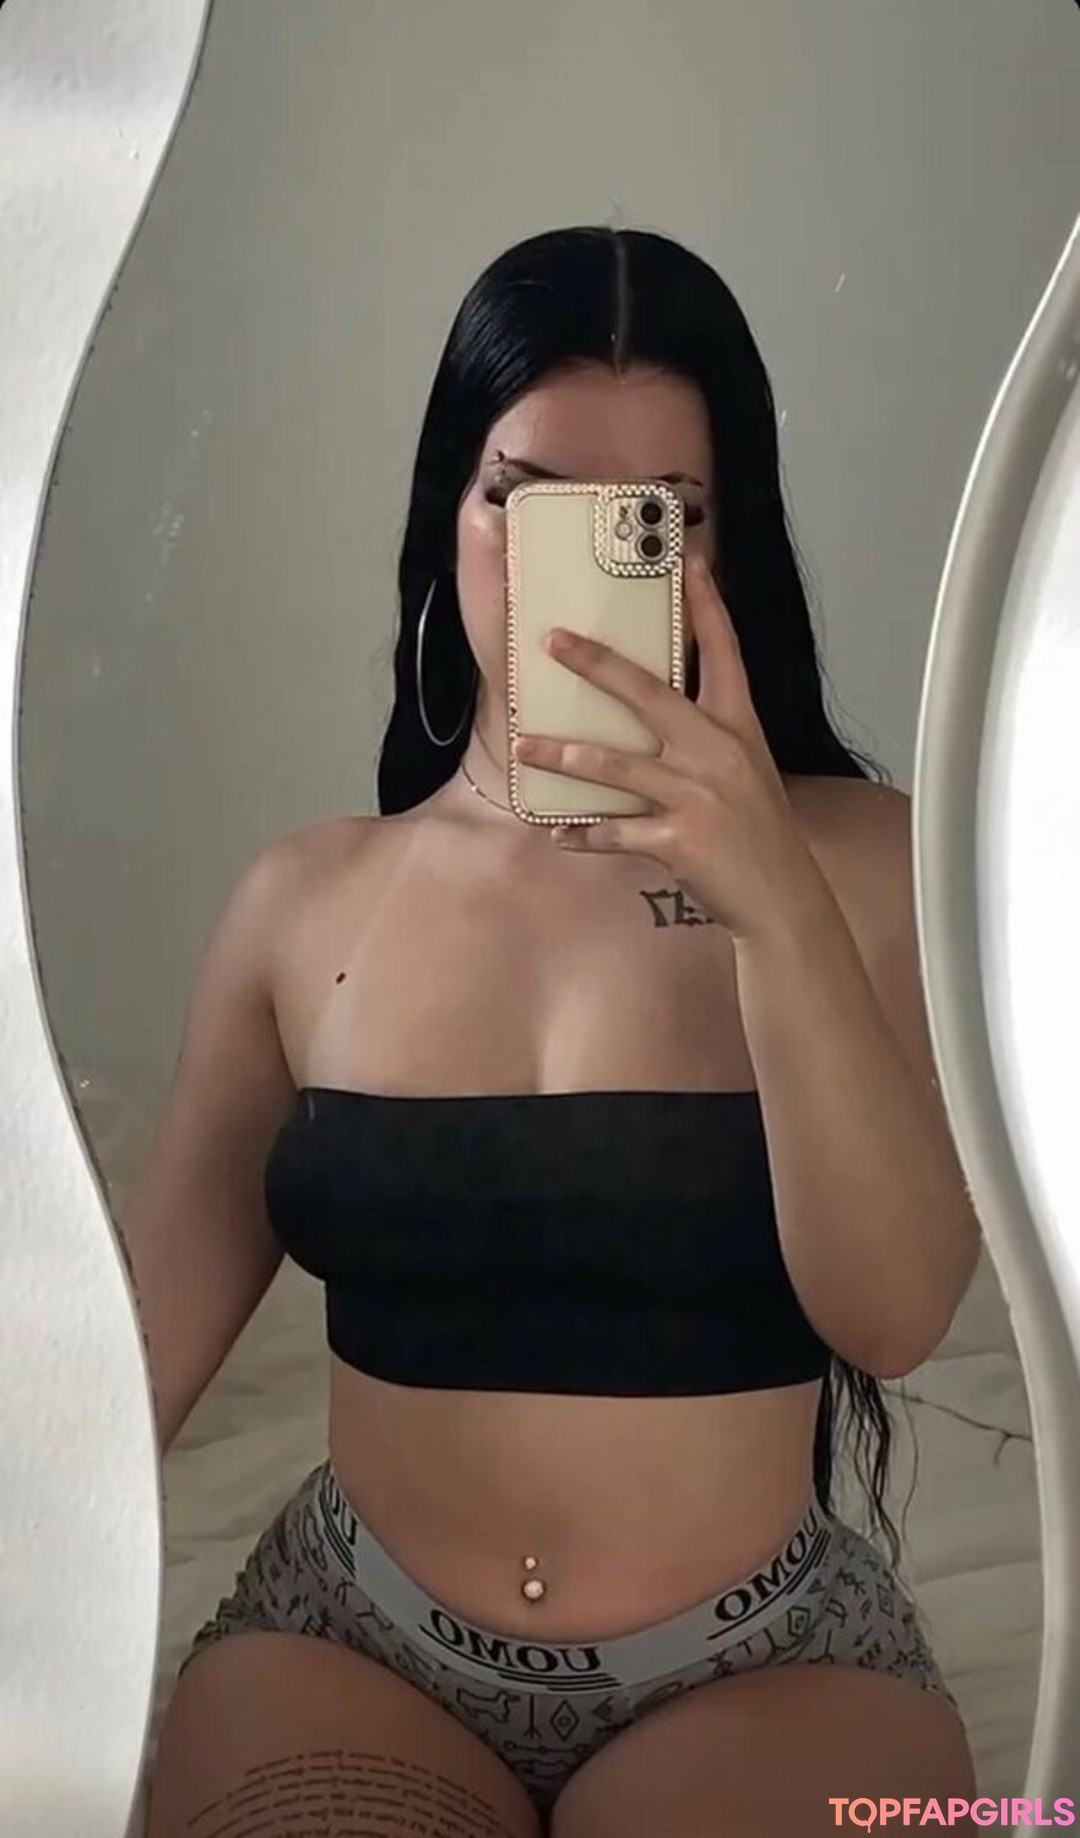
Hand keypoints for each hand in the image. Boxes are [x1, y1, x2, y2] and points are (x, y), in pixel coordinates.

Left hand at [511, 552, 832, 943]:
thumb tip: (655, 713)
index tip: (690, 560)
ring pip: (614, 764)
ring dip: (562, 755)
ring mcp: (696, 795)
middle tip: (554, 641)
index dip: (707, 605)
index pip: (724, 652)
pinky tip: (559, 833)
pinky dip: (583, 833)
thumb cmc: (758, 830)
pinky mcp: (677, 840)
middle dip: (596, 664)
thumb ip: (705, 736)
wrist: (780, 895)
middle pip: (648, 693)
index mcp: (738, 726)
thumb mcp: (744, 768)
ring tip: (523, 746)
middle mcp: (717, 751)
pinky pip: (614, 831)